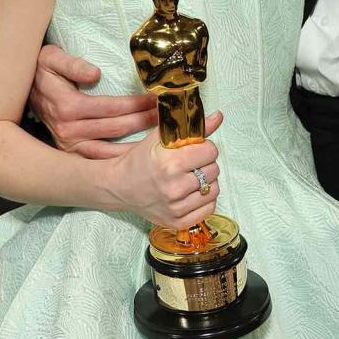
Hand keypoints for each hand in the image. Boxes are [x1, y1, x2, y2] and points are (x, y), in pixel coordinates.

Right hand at [30, 44, 156, 156]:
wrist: (22, 91)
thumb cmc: (42, 71)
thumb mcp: (51, 59)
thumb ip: (72, 64)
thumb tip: (95, 73)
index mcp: (68, 106)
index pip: (112, 107)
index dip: (137, 104)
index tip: (158, 100)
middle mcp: (69, 130)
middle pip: (116, 129)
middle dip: (144, 123)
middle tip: (169, 119)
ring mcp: (70, 146)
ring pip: (111, 151)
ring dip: (137, 147)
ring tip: (161, 141)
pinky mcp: (72, 154)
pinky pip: (101, 162)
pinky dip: (122, 162)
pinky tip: (141, 160)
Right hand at [92, 113, 224, 228]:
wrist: (120, 186)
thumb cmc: (140, 160)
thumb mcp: (161, 138)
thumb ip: (191, 128)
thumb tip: (218, 116)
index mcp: (169, 163)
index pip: (210, 152)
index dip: (204, 148)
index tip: (195, 149)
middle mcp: (173, 187)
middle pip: (214, 170)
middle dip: (205, 164)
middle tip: (190, 164)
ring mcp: (176, 207)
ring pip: (214, 189)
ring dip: (207, 182)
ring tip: (191, 178)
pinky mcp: (178, 222)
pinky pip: (209, 208)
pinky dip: (204, 200)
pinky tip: (191, 193)